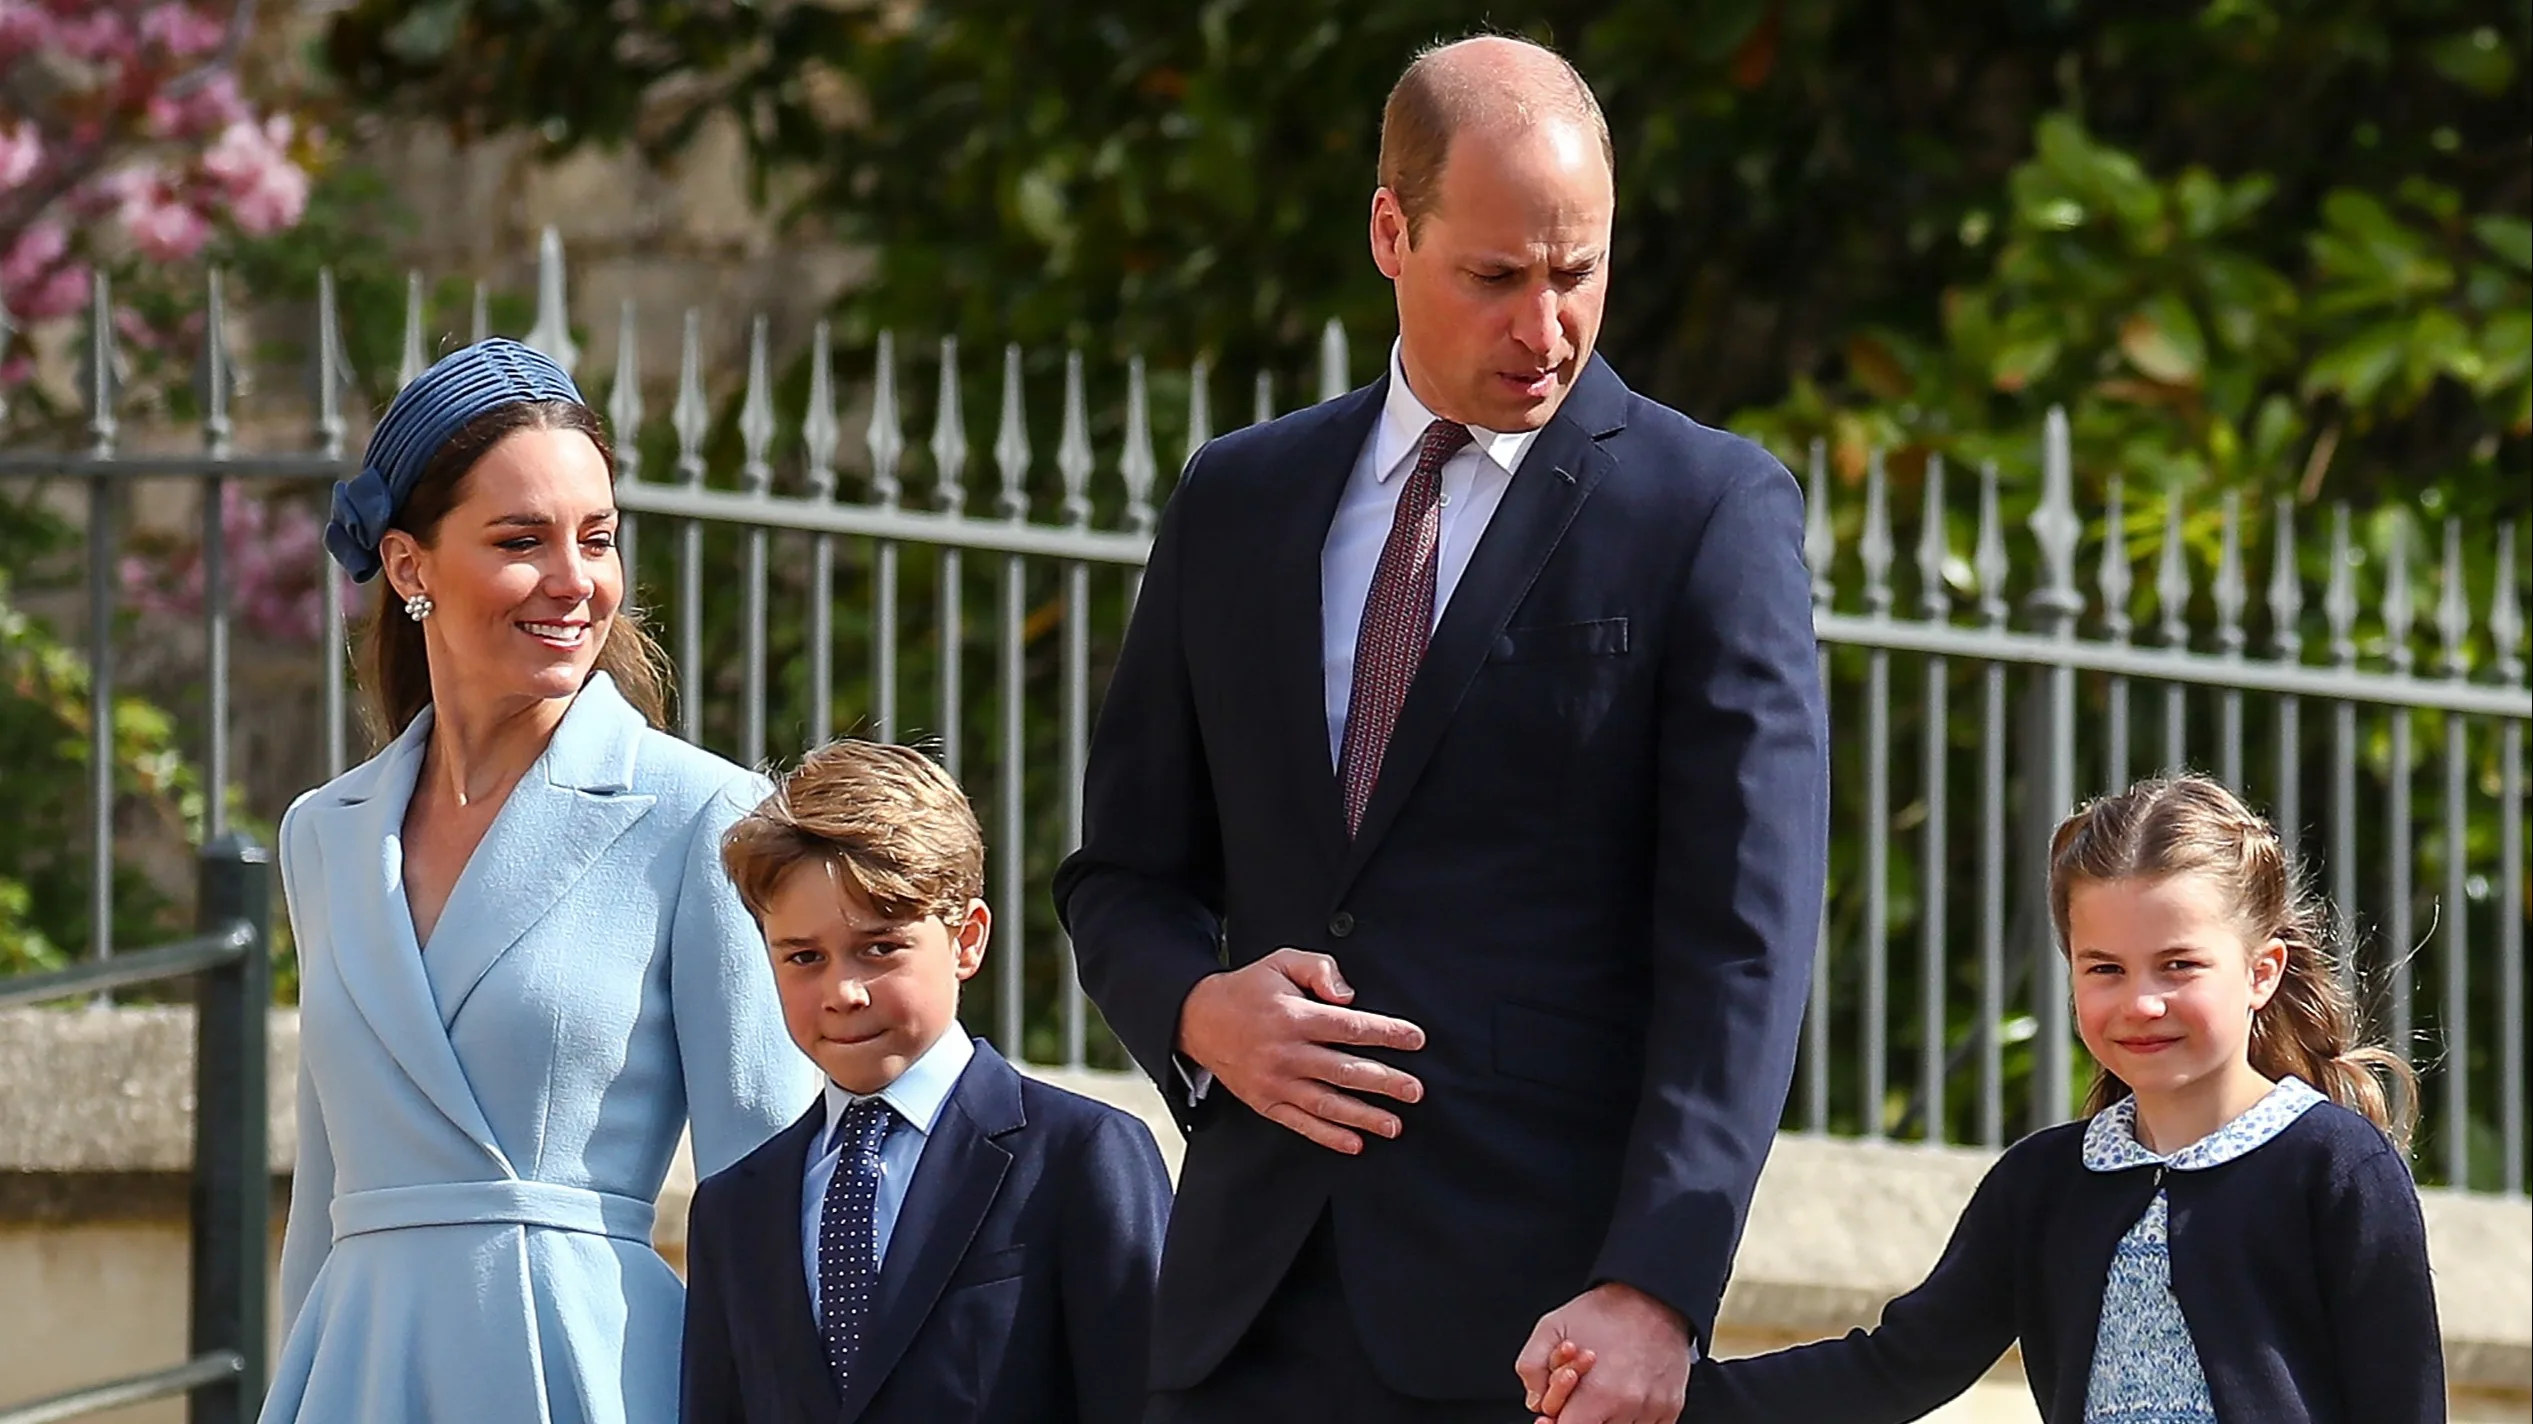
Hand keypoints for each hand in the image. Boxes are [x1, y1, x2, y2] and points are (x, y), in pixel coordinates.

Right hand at [1174, 948, 1425, 1152]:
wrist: (1200, 1020)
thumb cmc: (1249, 990)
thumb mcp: (1283, 962)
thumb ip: (1320, 969)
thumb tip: (1348, 996)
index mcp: (1295, 1016)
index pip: (1351, 1027)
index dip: (1387, 1033)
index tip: (1416, 1039)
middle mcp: (1287, 1053)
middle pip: (1345, 1070)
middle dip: (1385, 1082)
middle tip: (1415, 1091)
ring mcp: (1276, 1081)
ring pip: (1327, 1103)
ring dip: (1364, 1116)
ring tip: (1394, 1124)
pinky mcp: (1266, 1102)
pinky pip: (1301, 1123)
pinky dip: (1329, 1136)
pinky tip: (1354, 1143)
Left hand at [1515, 1282, 1693, 1423]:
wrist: (1652, 1297)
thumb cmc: (1605, 1311)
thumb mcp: (1551, 1327)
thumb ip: (1531, 1367)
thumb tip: (1535, 1401)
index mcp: (1598, 1392)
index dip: (1558, 1422)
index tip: (1557, 1414)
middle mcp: (1629, 1405)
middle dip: (1583, 1417)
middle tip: (1582, 1397)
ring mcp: (1653, 1408)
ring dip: (1609, 1419)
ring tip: (1605, 1389)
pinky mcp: (1671, 1407)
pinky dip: (1632, 1418)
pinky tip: (1625, 1396)